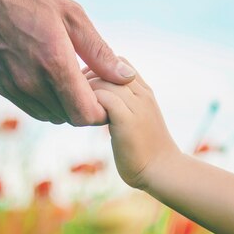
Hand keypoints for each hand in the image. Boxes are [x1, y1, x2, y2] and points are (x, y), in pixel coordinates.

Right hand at [0, 0, 135, 125]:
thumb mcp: (73, 16)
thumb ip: (100, 52)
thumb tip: (126, 76)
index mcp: (55, 65)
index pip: (85, 114)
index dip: (101, 111)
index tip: (106, 95)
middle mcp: (32, 83)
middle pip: (70, 118)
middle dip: (86, 107)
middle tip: (91, 84)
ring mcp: (14, 88)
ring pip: (51, 116)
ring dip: (66, 106)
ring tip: (71, 79)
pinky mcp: (1, 87)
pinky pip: (32, 108)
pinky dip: (47, 101)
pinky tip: (51, 78)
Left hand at [86, 59, 180, 188]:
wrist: (162, 171)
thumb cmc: (144, 149)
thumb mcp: (135, 119)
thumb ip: (122, 104)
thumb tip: (96, 99)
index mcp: (144, 90)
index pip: (118, 62)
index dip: (97, 69)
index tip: (83, 87)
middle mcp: (142, 93)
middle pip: (107, 68)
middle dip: (85, 78)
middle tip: (71, 96)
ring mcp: (137, 105)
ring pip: (103, 81)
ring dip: (84, 92)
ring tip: (75, 108)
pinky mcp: (128, 120)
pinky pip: (104, 98)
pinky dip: (89, 103)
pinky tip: (83, 118)